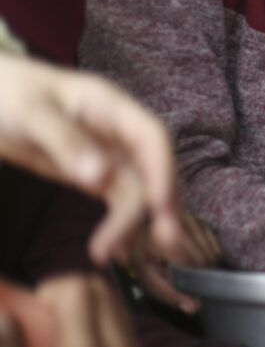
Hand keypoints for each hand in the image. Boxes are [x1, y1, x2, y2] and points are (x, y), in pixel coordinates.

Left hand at [0, 54, 181, 263]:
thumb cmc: (8, 91)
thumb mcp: (30, 112)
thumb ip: (65, 141)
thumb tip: (100, 177)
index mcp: (110, 106)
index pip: (151, 138)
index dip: (163, 170)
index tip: (159, 205)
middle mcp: (118, 132)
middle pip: (151, 169)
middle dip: (160, 205)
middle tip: (166, 242)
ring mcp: (108, 153)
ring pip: (136, 189)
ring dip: (133, 222)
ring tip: (113, 255)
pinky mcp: (94, 173)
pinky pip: (116, 199)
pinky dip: (118, 223)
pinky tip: (112, 248)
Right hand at [0, 275, 137, 346]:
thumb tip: (3, 315)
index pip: (78, 289)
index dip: (51, 290)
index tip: (35, 312)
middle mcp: (117, 345)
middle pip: (99, 287)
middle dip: (69, 290)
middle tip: (46, 315)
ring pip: (113, 297)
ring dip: (87, 299)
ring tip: (61, 324)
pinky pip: (121, 315)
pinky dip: (101, 311)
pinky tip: (80, 334)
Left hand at [121, 213, 221, 313]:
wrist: (142, 238)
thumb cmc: (146, 261)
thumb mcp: (150, 281)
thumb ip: (170, 294)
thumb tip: (194, 308)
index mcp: (158, 240)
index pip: (187, 262)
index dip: (191, 278)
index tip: (189, 287)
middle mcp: (176, 225)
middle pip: (203, 258)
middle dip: (200, 273)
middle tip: (189, 280)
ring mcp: (191, 221)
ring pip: (212, 253)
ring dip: (207, 266)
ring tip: (191, 270)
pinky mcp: (201, 222)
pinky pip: (216, 246)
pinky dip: (211, 257)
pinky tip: (198, 260)